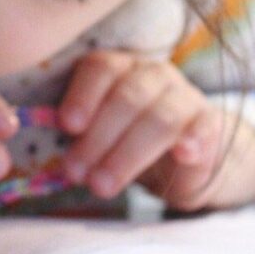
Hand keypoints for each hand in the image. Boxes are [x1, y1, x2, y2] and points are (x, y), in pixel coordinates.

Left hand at [58, 50, 254, 209]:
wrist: (181, 156)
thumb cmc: (125, 139)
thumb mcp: (96, 133)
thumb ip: (75, 131)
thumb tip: (44, 131)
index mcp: (118, 67)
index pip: (100, 69)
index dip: (82, 96)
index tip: (67, 126)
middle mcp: (152, 74)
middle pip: (126, 98)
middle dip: (97, 138)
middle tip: (75, 172)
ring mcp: (184, 95)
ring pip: (159, 118)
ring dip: (127, 155)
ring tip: (102, 185)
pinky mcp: (210, 122)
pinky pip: (203, 127)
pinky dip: (192, 140)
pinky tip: (182, 155)